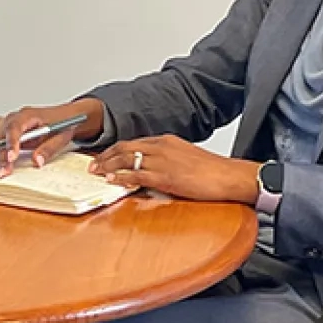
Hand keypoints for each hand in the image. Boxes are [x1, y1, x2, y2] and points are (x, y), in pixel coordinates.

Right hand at [0, 100, 105, 176]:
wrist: (64, 116)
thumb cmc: (62, 123)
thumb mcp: (60, 136)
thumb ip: (48, 148)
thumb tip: (37, 161)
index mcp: (27, 115)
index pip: (14, 128)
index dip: (11, 143)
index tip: (11, 158)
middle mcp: (13, 119)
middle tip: (2, 172)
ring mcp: (8, 126)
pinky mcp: (7, 134)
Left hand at [92, 135, 260, 203]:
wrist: (228, 176)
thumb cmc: (211, 170)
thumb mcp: (185, 157)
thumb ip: (166, 159)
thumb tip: (151, 169)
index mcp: (166, 141)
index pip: (133, 143)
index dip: (115, 149)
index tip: (104, 156)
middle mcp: (162, 147)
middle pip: (126, 148)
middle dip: (106, 156)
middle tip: (93, 164)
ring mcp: (163, 162)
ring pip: (128, 160)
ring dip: (109, 166)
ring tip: (97, 172)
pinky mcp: (166, 177)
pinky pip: (138, 175)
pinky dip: (122, 177)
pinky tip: (113, 181)